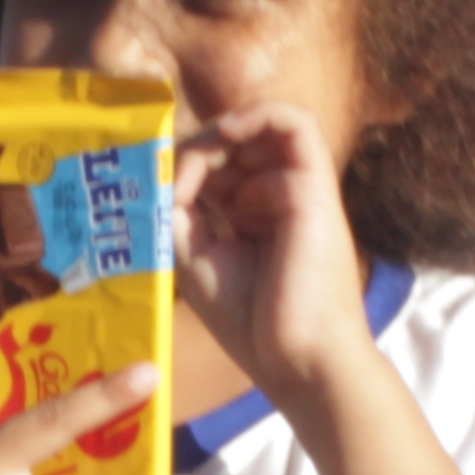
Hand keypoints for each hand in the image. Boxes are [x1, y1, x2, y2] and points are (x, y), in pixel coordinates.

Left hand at [170, 106, 376, 409]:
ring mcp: (298, 188)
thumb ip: (177, 208)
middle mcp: (276, 196)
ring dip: (220, 134)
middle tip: (170, 184)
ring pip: (262, 126)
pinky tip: (224, 137)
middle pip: (235, 142)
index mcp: (252, 216)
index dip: (181, 167)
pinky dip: (256, 116)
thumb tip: (168, 166)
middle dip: (195, 151)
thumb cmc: (249, 322)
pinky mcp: (315, 184)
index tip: (158, 196)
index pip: (217, 166)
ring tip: (195, 167)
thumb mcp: (191, 256)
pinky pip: (294, 121)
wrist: (296, 359)